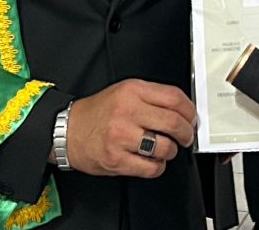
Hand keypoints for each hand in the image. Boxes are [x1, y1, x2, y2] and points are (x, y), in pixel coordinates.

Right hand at [65, 79, 196, 178]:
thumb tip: (182, 109)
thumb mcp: (124, 91)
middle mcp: (127, 112)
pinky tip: (153, 160)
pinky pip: (151, 167)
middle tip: (186, 136)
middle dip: (186, 133)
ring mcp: (121, 137)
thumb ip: (152, 96)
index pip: (174, 98)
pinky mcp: (117, 160)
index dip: (190, 110)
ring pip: (165, 147)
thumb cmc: (98, 112)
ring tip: (165, 148)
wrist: (67, 131)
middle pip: (174, 123)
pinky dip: (158, 166)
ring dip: (171, 151)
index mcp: (132, 91)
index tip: (191, 117)